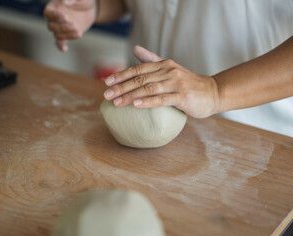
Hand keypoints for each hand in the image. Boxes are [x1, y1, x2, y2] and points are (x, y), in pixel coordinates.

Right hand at [44, 0, 96, 51]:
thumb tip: (64, 1)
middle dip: (63, 28)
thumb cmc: (83, 0)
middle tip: (75, 25)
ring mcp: (59, 27)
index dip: (55, 16)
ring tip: (79, 33)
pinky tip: (65, 49)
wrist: (90, 8)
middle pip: (51, 26)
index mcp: (54, 7)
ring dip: (67, 36)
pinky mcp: (66, 35)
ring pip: (57, 35)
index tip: (66, 18)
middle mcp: (54, 18)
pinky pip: (59, 42)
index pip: (48, 13)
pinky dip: (61, 46)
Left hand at [103, 46, 219, 117]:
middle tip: (106, 94)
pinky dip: (148, 101)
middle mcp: (168, 71)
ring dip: (130, 95)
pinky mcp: (183, 96)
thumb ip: (152, 59)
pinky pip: (162, 99)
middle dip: (121, 87)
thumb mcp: (170, 69)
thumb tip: (135, 49)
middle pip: (140, 79)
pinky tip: (136, 105)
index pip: (138, 69)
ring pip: (149, 89)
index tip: (107, 82)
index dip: (121, 75)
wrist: (212, 92)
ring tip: (116, 102)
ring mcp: (176, 83)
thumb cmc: (187, 83)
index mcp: (163, 64)